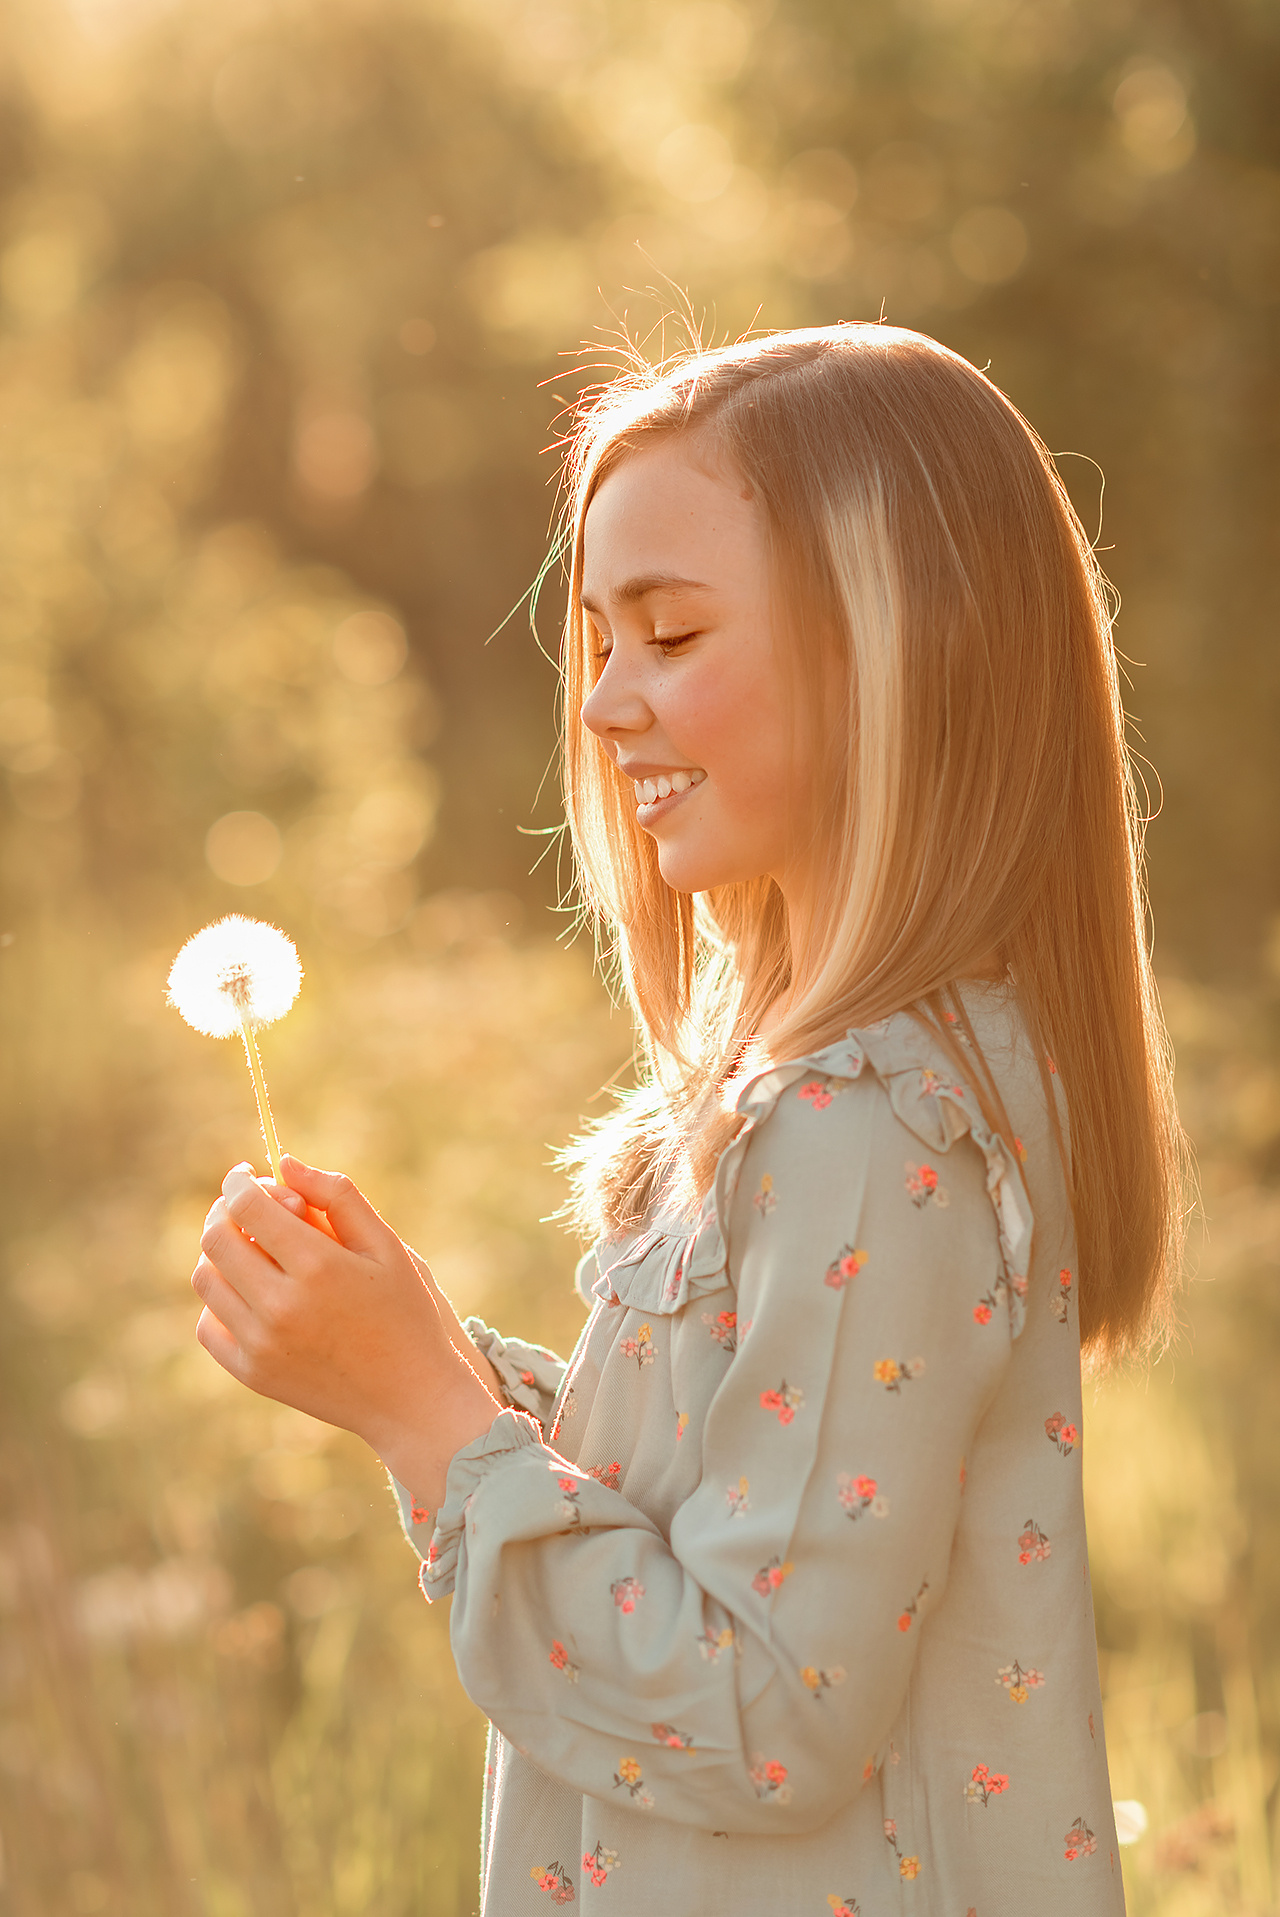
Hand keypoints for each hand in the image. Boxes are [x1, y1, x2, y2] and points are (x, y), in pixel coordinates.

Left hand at [192, 1156, 502, 1511]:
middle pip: (217, 1239)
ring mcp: (262, 1344)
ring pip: (205, 1279)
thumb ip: (338, 1196)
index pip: (248, 1206)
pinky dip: (221, 1300)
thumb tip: (284, 1163)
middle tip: (246, 1207)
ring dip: (220, 1253)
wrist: (410, 1398)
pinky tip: (252, 1292)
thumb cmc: (405, 1312)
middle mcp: (282, 1306)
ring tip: (252, 1249)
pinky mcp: (252, 1373)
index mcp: (319, 1267)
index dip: (239, 1182)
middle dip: (224, 1211)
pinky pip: (209, 1324)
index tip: (245, 1174)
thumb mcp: (387, 1245)